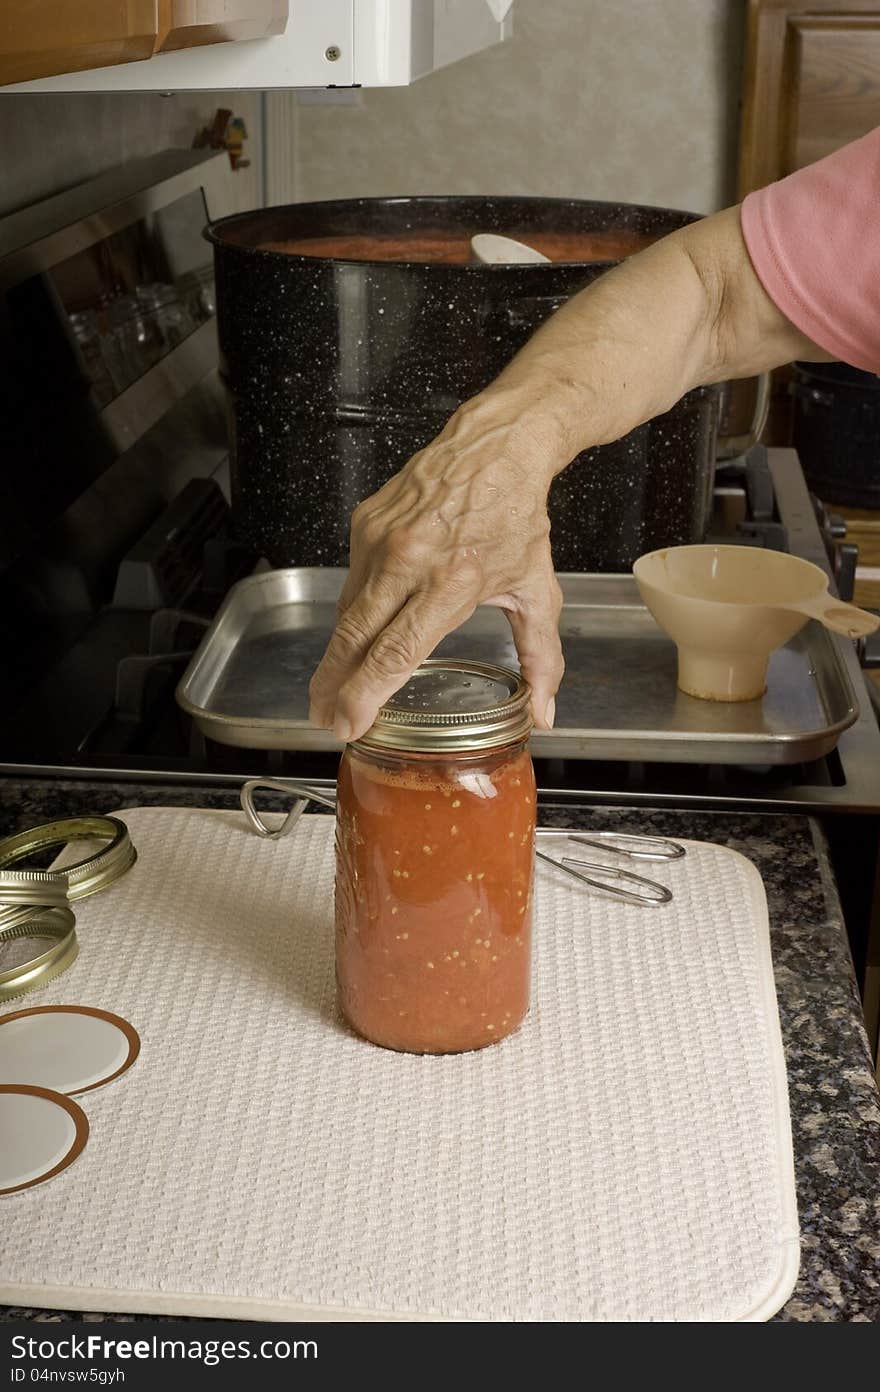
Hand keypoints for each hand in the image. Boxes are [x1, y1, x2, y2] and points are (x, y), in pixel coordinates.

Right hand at [309, 391, 564, 741]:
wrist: (497, 445)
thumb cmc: (516, 516)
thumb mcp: (536, 591)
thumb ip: (541, 658)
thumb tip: (544, 713)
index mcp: (452, 582)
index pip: (396, 651)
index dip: (366, 693)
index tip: (349, 724)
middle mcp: (409, 560)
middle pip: (354, 637)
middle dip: (333, 686)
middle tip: (324, 719)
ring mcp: (381, 539)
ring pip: (346, 611)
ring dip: (335, 654)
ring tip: (332, 687)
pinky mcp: (364, 523)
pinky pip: (351, 580)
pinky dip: (351, 612)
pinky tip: (355, 635)